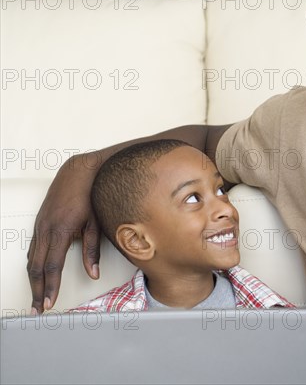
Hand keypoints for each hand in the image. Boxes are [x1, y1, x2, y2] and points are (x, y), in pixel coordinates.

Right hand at [27, 154, 101, 313]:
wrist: (80, 172)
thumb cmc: (91, 196)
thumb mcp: (96, 224)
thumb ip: (93, 250)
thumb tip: (94, 274)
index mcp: (60, 232)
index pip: (52, 267)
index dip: (51, 287)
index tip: (50, 304)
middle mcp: (46, 230)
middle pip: (37, 267)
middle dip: (37, 290)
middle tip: (38, 309)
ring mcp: (40, 225)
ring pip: (32, 258)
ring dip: (33, 280)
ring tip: (36, 297)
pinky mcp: (40, 222)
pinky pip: (33, 247)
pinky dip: (33, 264)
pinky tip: (35, 274)